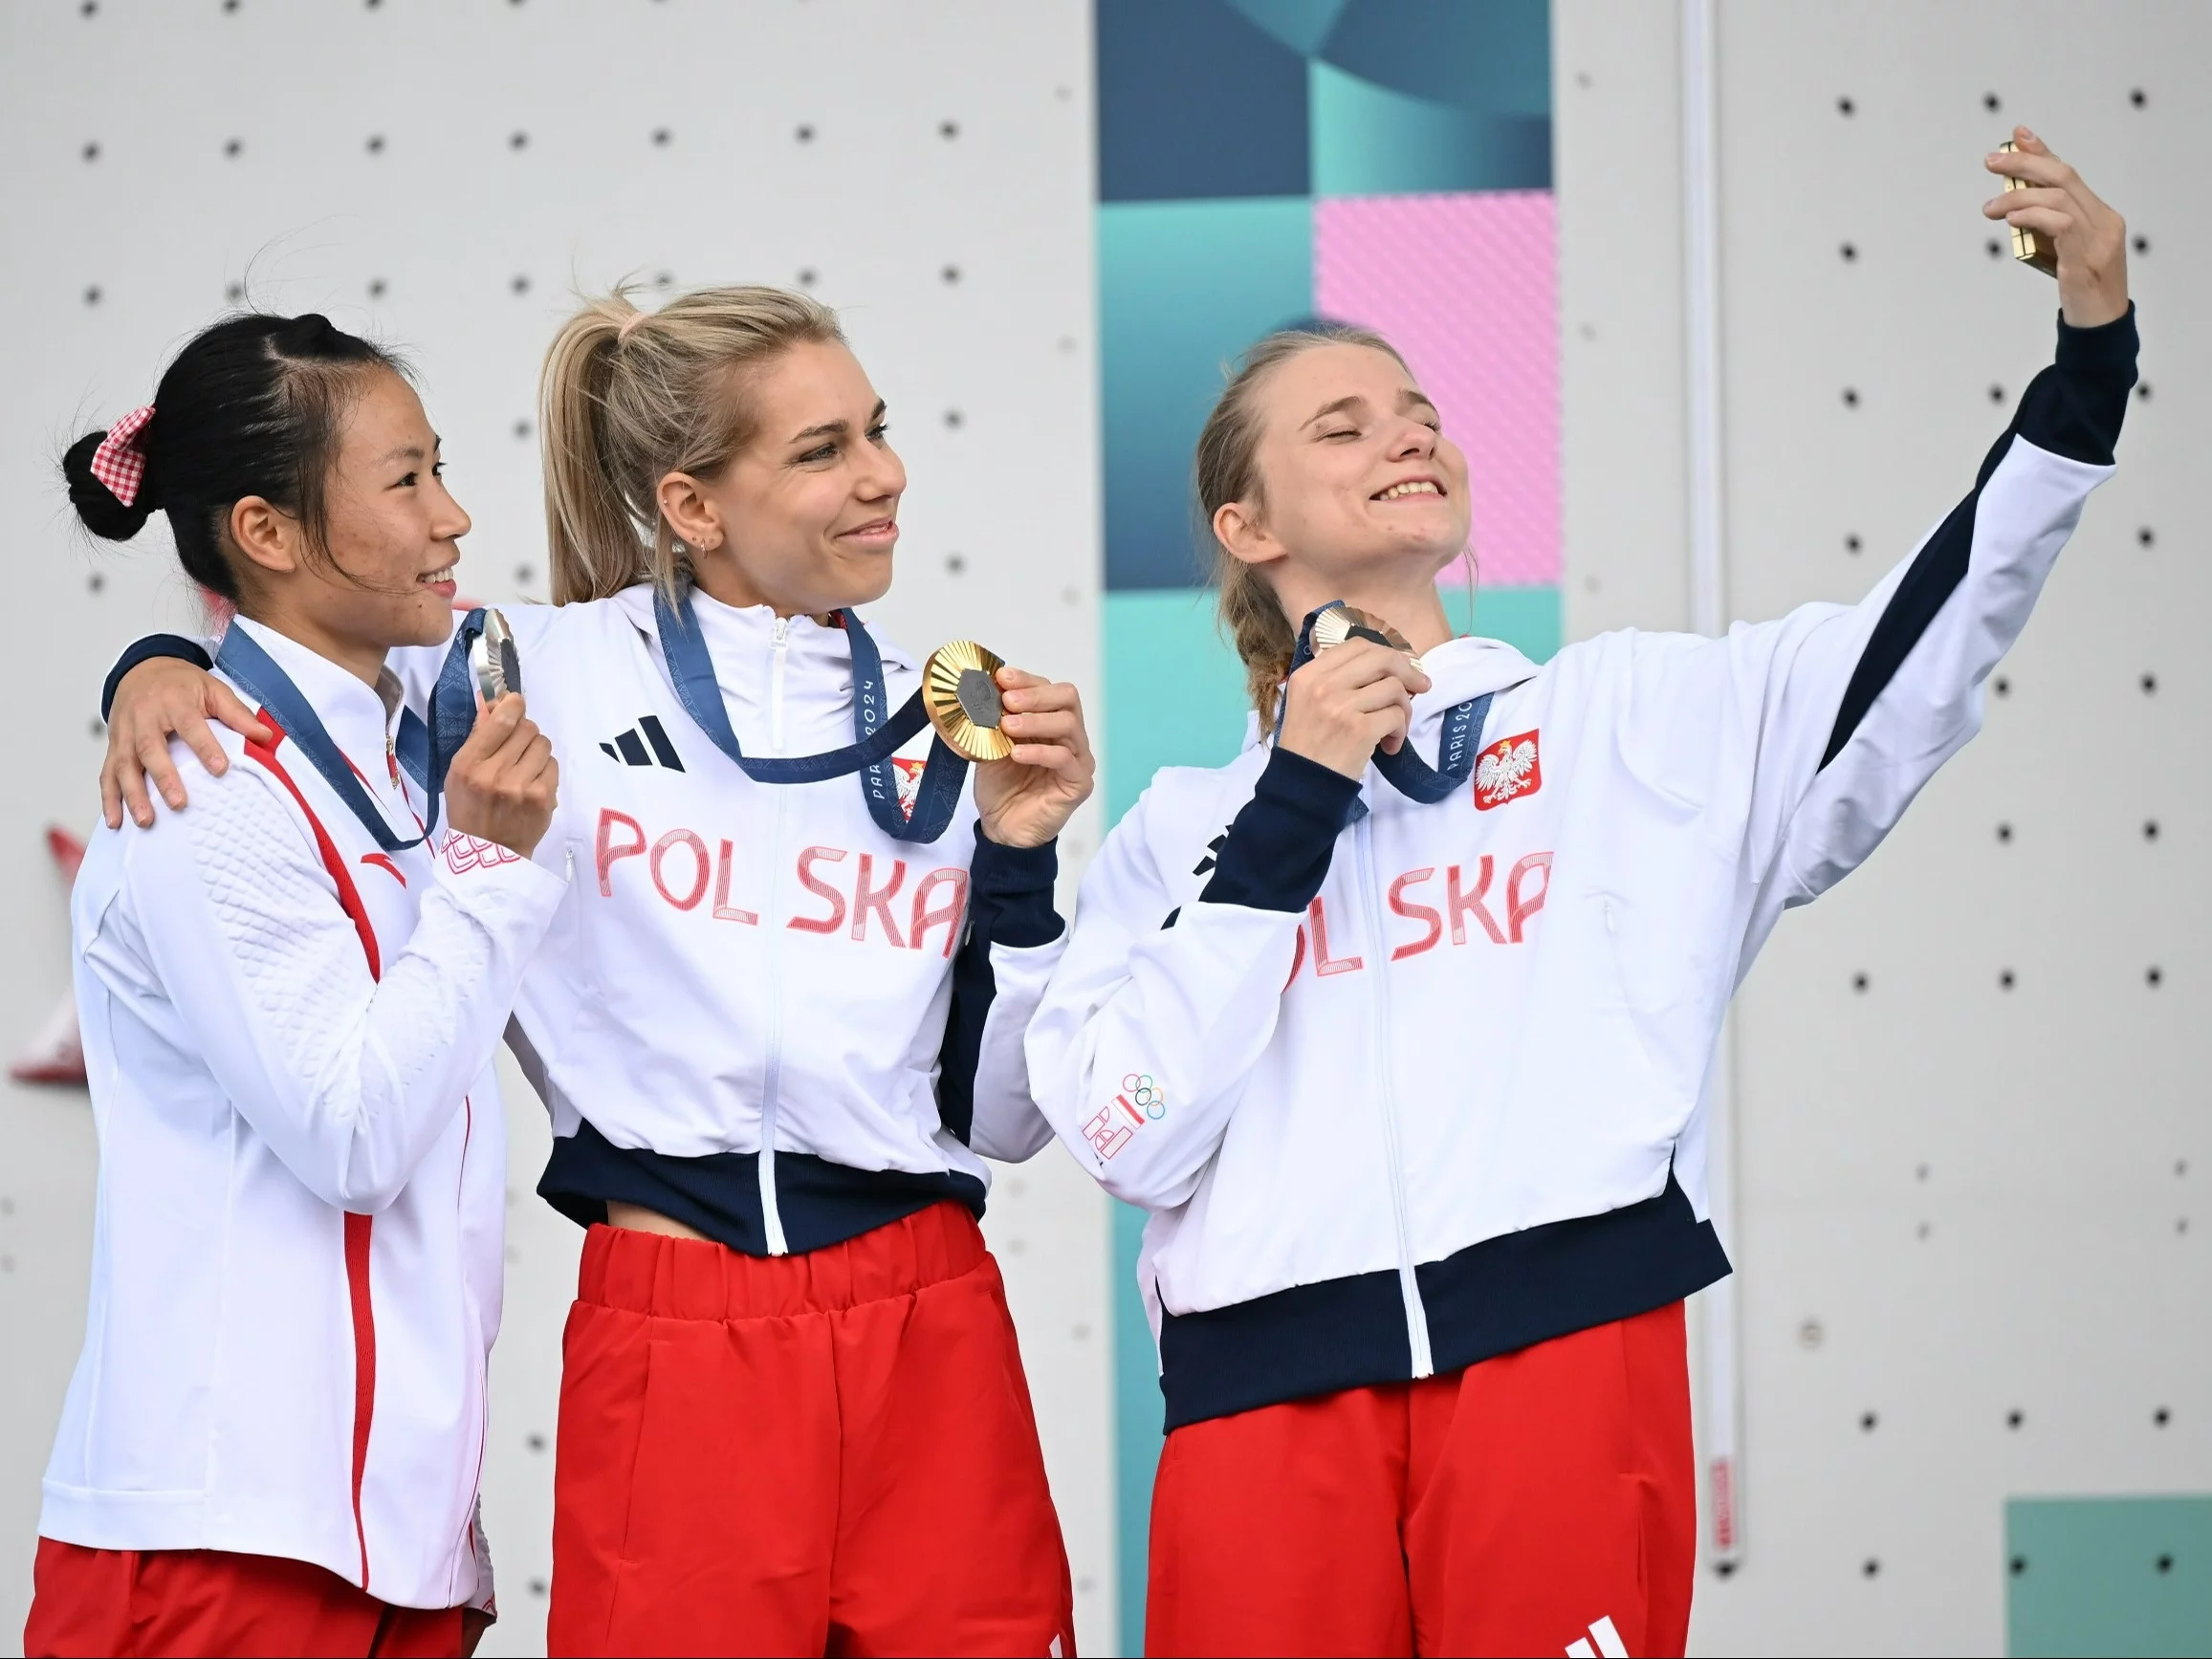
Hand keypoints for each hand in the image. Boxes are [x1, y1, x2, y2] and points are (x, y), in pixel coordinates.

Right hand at [102, 659, 270, 829]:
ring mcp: (124, 734)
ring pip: (124, 765)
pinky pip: (106, 774)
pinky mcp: (113, 747)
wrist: (141, 670)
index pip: (189, 724)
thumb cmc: (181, 684)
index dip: (204, 746)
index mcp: (173, 701)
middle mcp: (144, 718)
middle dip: (163, 778)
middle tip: (179, 804)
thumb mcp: (212, 689)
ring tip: (145, 821)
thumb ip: (237, 714)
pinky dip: (109, 799)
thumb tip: (265, 737)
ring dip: (132, 796)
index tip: (221, 769)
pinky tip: (114, 822)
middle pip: (149, 748)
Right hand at [442, 694, 558, 857]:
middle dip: (524, 731)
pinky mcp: (544, 798)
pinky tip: (533, 782)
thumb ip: (478, 735)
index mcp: (469, 764)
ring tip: (524, 766)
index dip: (513, 705)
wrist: (489, 851)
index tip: (515, 703)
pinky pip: (552, 765)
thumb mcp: (460, 772)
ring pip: (543, 744)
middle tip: (517, 745)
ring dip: (535, 750)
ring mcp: (522, 787)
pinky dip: (544, 769)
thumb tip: (491, 699)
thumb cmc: (470, 808)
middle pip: (527, 728)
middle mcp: (496, 773)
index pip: (502, 721)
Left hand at [972, 669, 1095, 848]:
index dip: (1026, 680)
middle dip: (1035, 695)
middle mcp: (1069, 737)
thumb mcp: (990, 747)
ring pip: (1069, 725)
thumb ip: (992, 723)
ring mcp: (1078, 759)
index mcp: (1049, 723)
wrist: (1002, 828)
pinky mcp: (1079, 783)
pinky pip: (1066, 759)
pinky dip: (1040, 752)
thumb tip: (981, 694)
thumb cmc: (1001, 788)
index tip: (1001, 678)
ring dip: (1036, 721)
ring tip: (1008, 726)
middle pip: (1067, 698)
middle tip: (1008, 701)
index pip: (1048, 689)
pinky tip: (1017, 753)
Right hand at [1276, 640, 1431, 779]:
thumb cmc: (1308, 746)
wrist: (1302, 785)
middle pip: (1381, 658)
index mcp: (1309, 675)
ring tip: (1394, 729)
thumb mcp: (1307, 702)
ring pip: (1394, 688)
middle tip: (1421, 687)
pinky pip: (1396, 716)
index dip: (1385, 653)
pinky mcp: (1359, 730)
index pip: (1357, 646)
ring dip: (1404, 710)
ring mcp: (1340, 707)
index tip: (1399, 669)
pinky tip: (1389, 745)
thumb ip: (1336, 680)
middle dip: (1408, 672)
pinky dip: (1400, 732)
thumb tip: (1388, 667)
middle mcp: (1323, 685)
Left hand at [1984, 127, 2128, 327]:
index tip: (2018, 135)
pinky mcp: (2084, 259)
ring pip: (2059, 196)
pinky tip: (2010, 219)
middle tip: (1992, 160)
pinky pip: (2059, 224)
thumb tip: (2013, 210)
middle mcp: (2104, 220)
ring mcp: (2098, 238)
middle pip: (2064, 175)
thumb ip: (2047, 230)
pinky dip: (2031, 216)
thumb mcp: (2061, 253)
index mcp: (2100, 215)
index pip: (2069, 174)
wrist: (2100, 326)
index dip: (2043, 151)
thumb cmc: (2079, 292)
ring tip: (1989, 209)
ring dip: (2017, 197)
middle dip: (2026, 163)